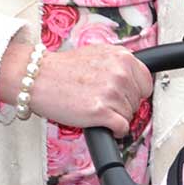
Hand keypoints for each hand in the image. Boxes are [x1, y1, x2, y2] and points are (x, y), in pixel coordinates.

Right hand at [0, 42, 150, 133]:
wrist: (36, 78)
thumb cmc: (62, 68)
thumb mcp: (97, 53)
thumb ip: (118, 63)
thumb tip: (133, 75)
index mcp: (122, 57)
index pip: (146, 82)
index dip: (136, 92)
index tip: (126, 95)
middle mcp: (120, 73)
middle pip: (138, 101)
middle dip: (124, 104)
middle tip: (105, 101)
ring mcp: (111, 93)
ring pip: (129, 115)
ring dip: (115, 116)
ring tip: (97, 108)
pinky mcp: (101, 112)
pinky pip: (122, 128)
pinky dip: (115, 131)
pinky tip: (103, 124)